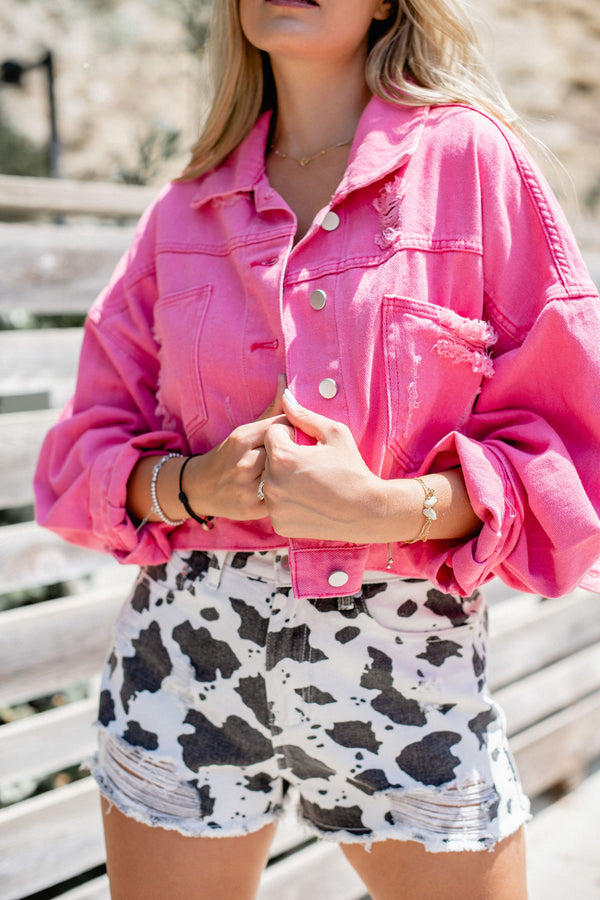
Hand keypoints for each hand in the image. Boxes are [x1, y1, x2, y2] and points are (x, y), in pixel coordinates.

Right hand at [181, 375, 286, 520]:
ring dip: (290, 473)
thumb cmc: (228, 455)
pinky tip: (283, 490)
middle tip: (291, 457)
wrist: (199, 489)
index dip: (292, 432)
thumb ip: (271, 409)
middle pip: (288, 451)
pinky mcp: (254, 509)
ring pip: (286, 474)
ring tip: (288, 473)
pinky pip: (283, 496)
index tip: (291, 438)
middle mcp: (244, 463)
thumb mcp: (244, 430)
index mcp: (241, 438)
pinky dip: (285, 492)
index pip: (284, 426)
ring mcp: (248, 488)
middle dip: (293, 453)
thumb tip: (286, 380)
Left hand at [262, 390, 384, 541]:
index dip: (290, 435)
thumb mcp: (334, 434)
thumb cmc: (352, 469)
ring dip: (284, 479)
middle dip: (285, 457)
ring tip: (310, 484)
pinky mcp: (279, 524)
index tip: (308, 446)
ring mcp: (274, 506)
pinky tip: (308, 501)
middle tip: (311, 467)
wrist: (366, 511)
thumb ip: (305, 415)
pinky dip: (287, 502)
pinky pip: (275, 504)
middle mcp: (272, 482)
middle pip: (268, 458)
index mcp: (283, 456)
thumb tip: (285, 397)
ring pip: (270, 482)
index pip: (272, 433)